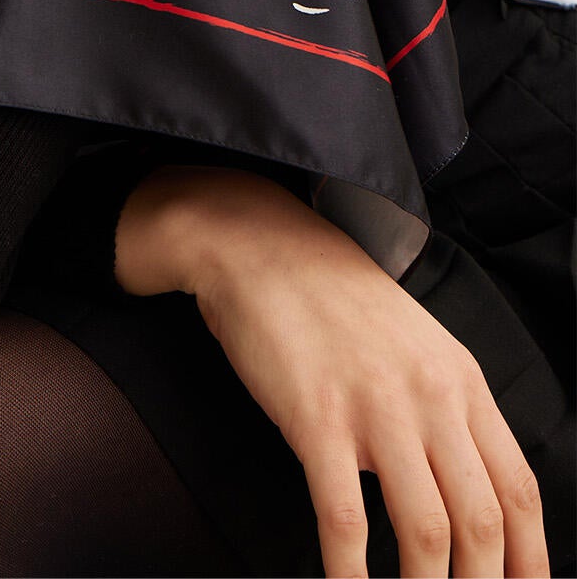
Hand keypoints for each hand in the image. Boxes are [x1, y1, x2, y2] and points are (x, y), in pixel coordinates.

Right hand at [115, 166, 548, 577]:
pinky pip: (344, 519)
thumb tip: (471, 489)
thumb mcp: (414, 341)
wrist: (258, 243)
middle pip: (483, 522)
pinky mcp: (315, 418)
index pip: (519, 491)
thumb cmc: (331, 295)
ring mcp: (374, 407)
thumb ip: (447, 407)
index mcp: (461, 379)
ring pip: (427, 531)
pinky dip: (350, 575)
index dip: (530, 562)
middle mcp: (430, 396)